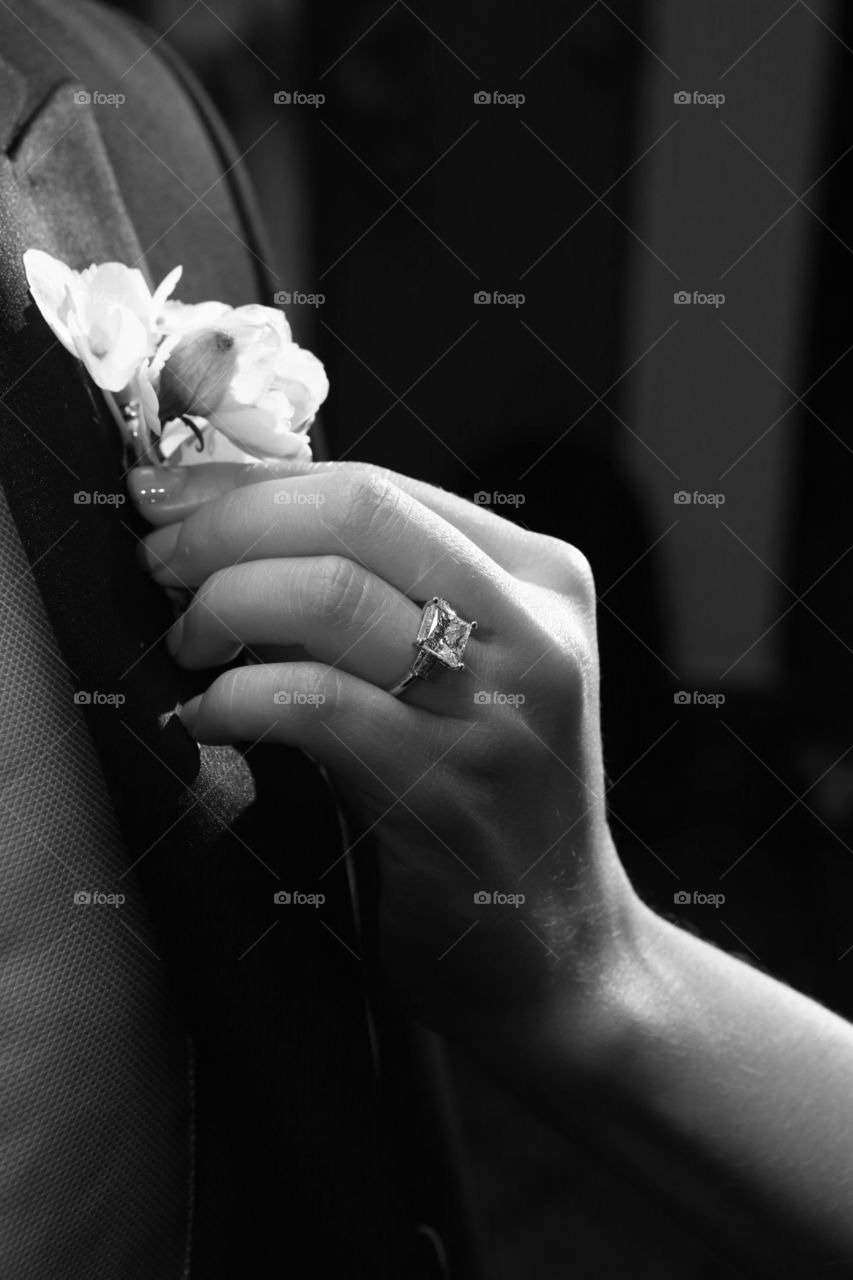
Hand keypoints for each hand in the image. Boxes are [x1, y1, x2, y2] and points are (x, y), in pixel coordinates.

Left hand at [128, 460, 636, 1046]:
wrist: (558, 953)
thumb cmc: (486, 807)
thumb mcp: (459, 677)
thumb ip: (379, 598)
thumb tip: (232, 528)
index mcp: (537, 578)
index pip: (374, 486)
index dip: (249, 480)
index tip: (167, 490)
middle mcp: (532, 626)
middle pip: (354, 513)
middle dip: (226, 525)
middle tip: (158, 563)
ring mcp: (501, 705)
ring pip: (329, 593)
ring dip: (223, 607)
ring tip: (187, 646)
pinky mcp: (453, 787)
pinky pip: (314, 702)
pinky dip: (235, 698)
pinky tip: (207, 717)